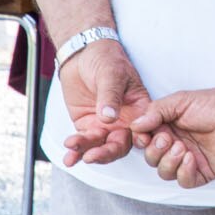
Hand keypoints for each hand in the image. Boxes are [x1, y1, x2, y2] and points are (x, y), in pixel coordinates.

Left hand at [58, 39, 151, 166]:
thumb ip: (110, 95)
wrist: (81, 55)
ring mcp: (106, 125)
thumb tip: (109, 117)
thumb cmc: (105, 59)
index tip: (132, 143)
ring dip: (89, 152)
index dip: (141, 139)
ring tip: (74, 151)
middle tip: (93, 155)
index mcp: (140, 108)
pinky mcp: (88, 126)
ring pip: (102, 147)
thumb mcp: (111, 74)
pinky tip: (69, 158)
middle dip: (108, 152)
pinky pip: (84, 143)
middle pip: (122, 144)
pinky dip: (76, 151)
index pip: (145, 129)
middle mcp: (125, 121)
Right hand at [132, 88, 214, 188]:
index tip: (146, 136)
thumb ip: (155, 111)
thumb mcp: (179, 101)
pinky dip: (184, 172)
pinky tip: (191, 158)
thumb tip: (135, 125)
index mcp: (167, 130)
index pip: (145, 143)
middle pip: (152, 160)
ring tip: (182, 148)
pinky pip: (185, 181)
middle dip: (156, 151)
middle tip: (169, 139)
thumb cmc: (212, 105)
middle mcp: (175, 146)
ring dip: (169, 162)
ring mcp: (188, 160)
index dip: (142, 142)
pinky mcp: (202, 171)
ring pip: (165, 173)